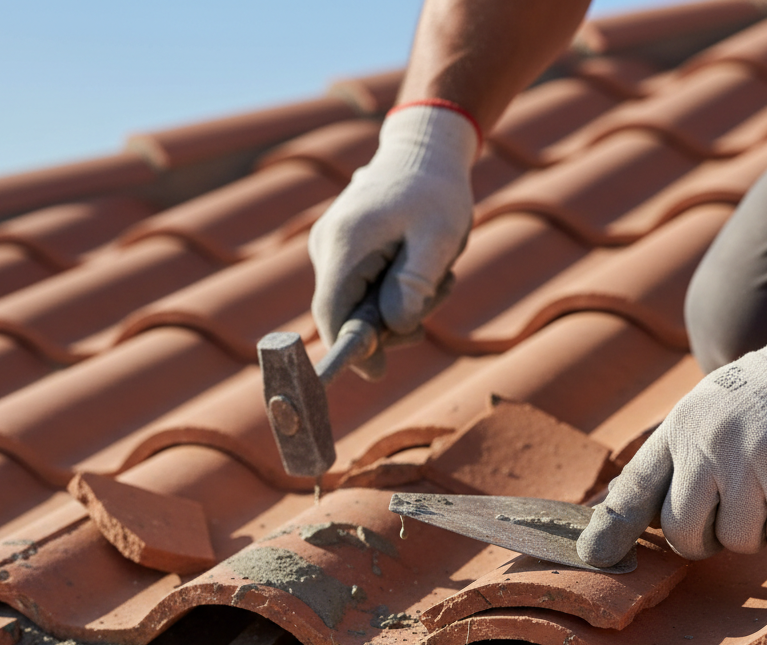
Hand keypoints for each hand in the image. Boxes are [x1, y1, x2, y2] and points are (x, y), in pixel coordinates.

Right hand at [308, 104, 477, 346]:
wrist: (424, 149)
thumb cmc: (436, 190)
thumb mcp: (438, 237)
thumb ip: (415, 284)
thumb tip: (394, 329)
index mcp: (345, 244)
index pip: (332, 315)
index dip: (352, 351)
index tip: (379, 374)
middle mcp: (326, 247)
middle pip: (346, 316)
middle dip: (392, 325)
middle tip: (438, 301)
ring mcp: (329, 249)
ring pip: (357, 306)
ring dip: (399, 307)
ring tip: (440, 277)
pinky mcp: (340, 252)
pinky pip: (361, 291)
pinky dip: (392, 293)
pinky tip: (421, 270)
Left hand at [578, 288, 766, 564]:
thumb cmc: (761, 402)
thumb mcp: (703, 416)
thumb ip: (670, 462)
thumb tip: (620, 512)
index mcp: (679, 430)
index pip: (635, 488)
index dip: (611, 530)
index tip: (594, 556)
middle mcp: (706, 442)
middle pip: (682, 532)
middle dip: (703, 540)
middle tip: (725, 517)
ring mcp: (749, 456)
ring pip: (737, 540)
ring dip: (756, 530)